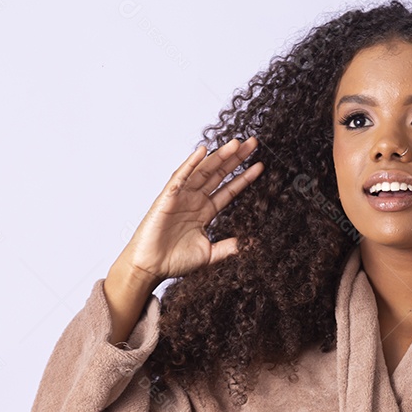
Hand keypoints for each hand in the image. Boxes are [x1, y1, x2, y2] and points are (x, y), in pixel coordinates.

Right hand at [117, 137, 263, 285]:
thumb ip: (230, 247)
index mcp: (205, 211)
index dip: (244, 178)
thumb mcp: (210, 254)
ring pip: (204, 172)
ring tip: (235, 143)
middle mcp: (195, 200)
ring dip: (219, 156)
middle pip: (219, 175)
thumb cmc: (175, 260)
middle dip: (236, 159)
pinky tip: (202, 151)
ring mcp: (182, 197)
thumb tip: (252, 243)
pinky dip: (191, 164)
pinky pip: (180, 177)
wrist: (151, 267)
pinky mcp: (167, 197)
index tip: (260, 166)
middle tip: (252, 143)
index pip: (229, 190)